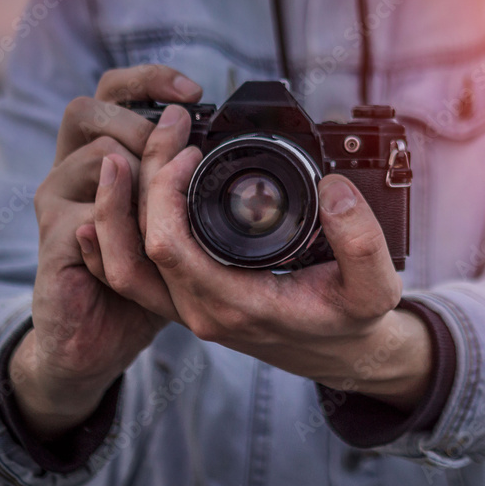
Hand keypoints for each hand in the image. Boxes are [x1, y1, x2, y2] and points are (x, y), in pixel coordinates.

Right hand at [9, 65, 202, 439]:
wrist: (94, 340)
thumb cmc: (144, 279)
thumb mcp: (183, 225)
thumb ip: (202, 188)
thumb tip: (250, 159)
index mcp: (109, 160)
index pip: (114, 92)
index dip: (148, 80)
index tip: (195, 91)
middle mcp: (76, 174)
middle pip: (88, 110)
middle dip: (139, 115)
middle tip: (183, 134)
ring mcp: (61, 208)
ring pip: (96, 159)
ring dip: (141, 166)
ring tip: (176, 184)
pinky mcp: (57, 247)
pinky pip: (87, 220)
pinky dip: (122, 218)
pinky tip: (156, 233)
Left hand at [82, 105, 433, 410]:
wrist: (344, 353)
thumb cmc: (354, 321)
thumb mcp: (376, 286)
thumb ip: (362, 240)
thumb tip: (333, 188)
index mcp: (238, 305)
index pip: (169, 246)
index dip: (164, 189)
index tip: (189, 148)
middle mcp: (202, 312)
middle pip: (136, 247)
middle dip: (138, 180)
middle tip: (164, 131)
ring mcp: (190, 310)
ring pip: (121, 266)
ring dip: (112, 210)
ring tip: (121, 158)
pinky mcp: (189, 302)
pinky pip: (132, 278)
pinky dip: (108, 241)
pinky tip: (110, 205)